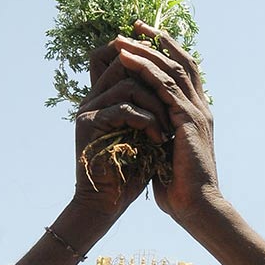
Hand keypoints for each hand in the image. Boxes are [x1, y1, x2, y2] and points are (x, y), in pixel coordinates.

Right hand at [73, 40, 168, 221]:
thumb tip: (177, 86)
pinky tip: (157, 139)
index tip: (173, 82)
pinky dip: (147, 121)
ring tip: (167, 130)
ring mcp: (89, 109)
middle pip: (125, 63)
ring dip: (156, 106)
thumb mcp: (147, 135)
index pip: (125, 60)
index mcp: (106, 97)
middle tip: (175, 107)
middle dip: (156, 80)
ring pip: (129, 84)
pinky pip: (124, 107)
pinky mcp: (88, 124)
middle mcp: (95, 98)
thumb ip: (153, 108)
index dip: (150, 60)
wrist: (108, 205)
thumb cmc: (131, 174)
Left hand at [87, 21, 220, 226]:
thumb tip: (141, 135)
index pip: (184, 75)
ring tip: (124, 38)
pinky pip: (166, 87)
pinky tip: (129, 61)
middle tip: (135, 25)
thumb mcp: (166, 157)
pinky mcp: (188, 121)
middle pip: (181, 62)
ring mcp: (197, 113)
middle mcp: (201, 109)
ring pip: (172, 69)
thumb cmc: (180, 191)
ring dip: (147, 51)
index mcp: (196, 116)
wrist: (197, 207)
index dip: (165, 54)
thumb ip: (158, 139)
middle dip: (158, 41)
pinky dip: (146, 71)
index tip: (143, 40)